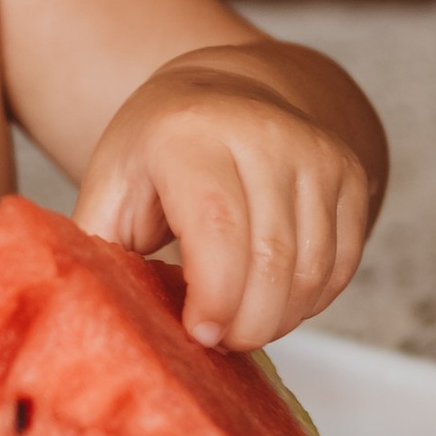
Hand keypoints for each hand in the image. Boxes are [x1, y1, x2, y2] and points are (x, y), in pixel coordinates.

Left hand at [74, 46, 378, 347]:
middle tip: (220, 344)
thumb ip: (97, 245)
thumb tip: (85, 318)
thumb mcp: (111, 185)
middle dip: (247, 322)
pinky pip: (341, 264)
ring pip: (312, 269)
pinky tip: (276, 303)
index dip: (215, 295)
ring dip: (280, 318)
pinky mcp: (350, 175)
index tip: (200, 335)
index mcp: (189, 132)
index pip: (217, 226)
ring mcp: (315, 152)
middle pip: (270, 257)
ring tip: (243, 326)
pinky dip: (311, 301)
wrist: (230, 91)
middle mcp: (263, 132)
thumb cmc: (159, 150)